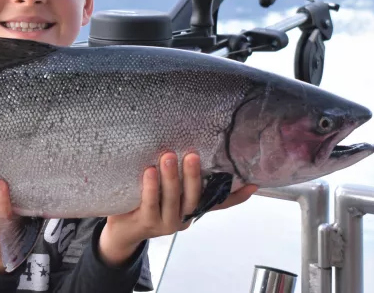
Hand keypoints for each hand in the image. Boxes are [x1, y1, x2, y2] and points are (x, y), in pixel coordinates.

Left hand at [98, 152, 257, 265]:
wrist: (121, 231)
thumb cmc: (143, 203)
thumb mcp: (163, 190)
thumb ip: (176, 177)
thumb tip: (183, 143)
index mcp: (190, 208)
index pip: (217, 203)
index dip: (235, 196)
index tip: (252, 184)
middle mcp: (182, 218)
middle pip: (194, 198)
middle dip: (194, 176)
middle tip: (192, 155)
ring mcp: (165, 223)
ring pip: (173, 201)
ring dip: (172, 178)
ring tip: (169, 157)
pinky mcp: (146, 223)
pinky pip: (150, 204)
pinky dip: (150, 187)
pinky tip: (149, 172)